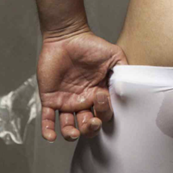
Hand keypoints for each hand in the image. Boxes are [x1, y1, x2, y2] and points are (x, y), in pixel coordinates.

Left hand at [37, 26, 127, 141]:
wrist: (67, 35)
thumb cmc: (91, 44)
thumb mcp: (113, 55)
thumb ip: (122, 70)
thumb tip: (125, 90)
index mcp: (98, 94)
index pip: (104, 113)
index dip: (104, 111)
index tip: (102, 97)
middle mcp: (83, 101)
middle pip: (88, 125)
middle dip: (90, 128)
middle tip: (91, 121)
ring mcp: (66, 101)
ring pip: (68, 127)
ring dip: (71, 134)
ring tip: (73, 132)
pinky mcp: (50, 98)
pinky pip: (47, 119)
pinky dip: (48, 130)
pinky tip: (51, 136)